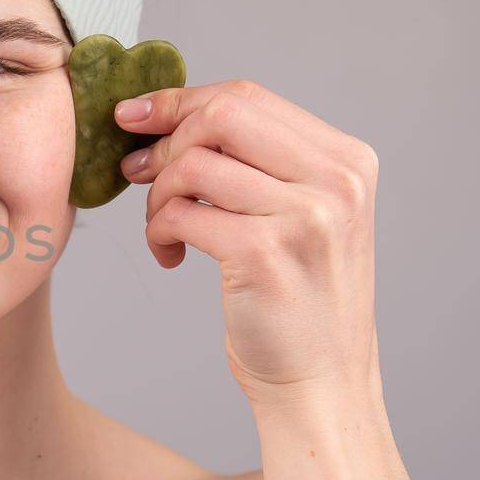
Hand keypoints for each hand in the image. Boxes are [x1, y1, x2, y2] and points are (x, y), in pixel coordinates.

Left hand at [114, 79, 381, 406]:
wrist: (320, 382)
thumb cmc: (295, 297)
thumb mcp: (297, 214)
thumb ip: (255, 161)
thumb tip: (162, 112)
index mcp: (346, 160)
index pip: (247, 97)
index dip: (180, 101)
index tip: (134, 116)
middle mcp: (336, 181)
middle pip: (220, 116)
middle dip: (166, 142)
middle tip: (139, 176)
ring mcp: (306, 216)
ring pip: (193, 165)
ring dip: (157, 197)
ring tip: (162, 229)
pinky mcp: (266, 254)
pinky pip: (182, 214)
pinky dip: (158, 231)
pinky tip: (169, 256)